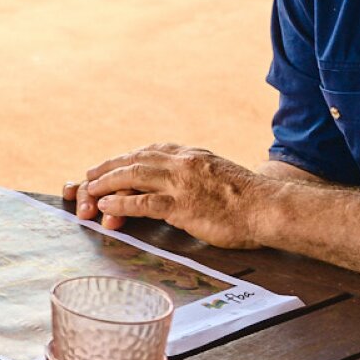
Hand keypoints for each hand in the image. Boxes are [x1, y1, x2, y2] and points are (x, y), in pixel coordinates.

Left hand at [75, 145, 272, 247]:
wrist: (270, 208)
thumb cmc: (250, 198)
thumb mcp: (220, 174)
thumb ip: (198, 173)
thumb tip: (181, 182)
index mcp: (191, 155)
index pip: (149, 151)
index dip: (126, 158)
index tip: (111, 164)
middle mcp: (182, 163)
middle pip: (134, 160)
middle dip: (108, 167)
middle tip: (89, 175)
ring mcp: (181, 184)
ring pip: (132, 177)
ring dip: (106, 183)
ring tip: (90, 191)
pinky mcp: (182, 206)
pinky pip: (142, 203)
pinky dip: (120, 204)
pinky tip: (107, 207)